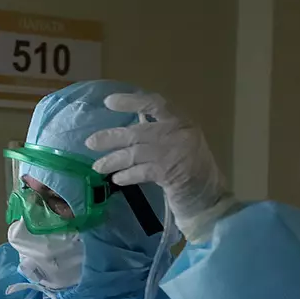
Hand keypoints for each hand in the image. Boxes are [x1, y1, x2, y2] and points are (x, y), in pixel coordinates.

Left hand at [85, 92, 235, 241]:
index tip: (109, 102)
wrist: (209, 197)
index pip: (156, 103)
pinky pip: (142, 172)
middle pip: (139, 131)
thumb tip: (125, 130)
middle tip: (90, 142)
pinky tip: (117, 179)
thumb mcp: (177, 144)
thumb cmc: (190, 169)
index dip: (131, 101)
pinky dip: (127, 175)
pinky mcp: (173, 174)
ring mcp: (178, 153)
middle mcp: (181, 133)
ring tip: (98, 167)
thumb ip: (158, 133)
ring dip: (114, 160)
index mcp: (182, 121)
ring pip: (136, 153)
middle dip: (112, 137)